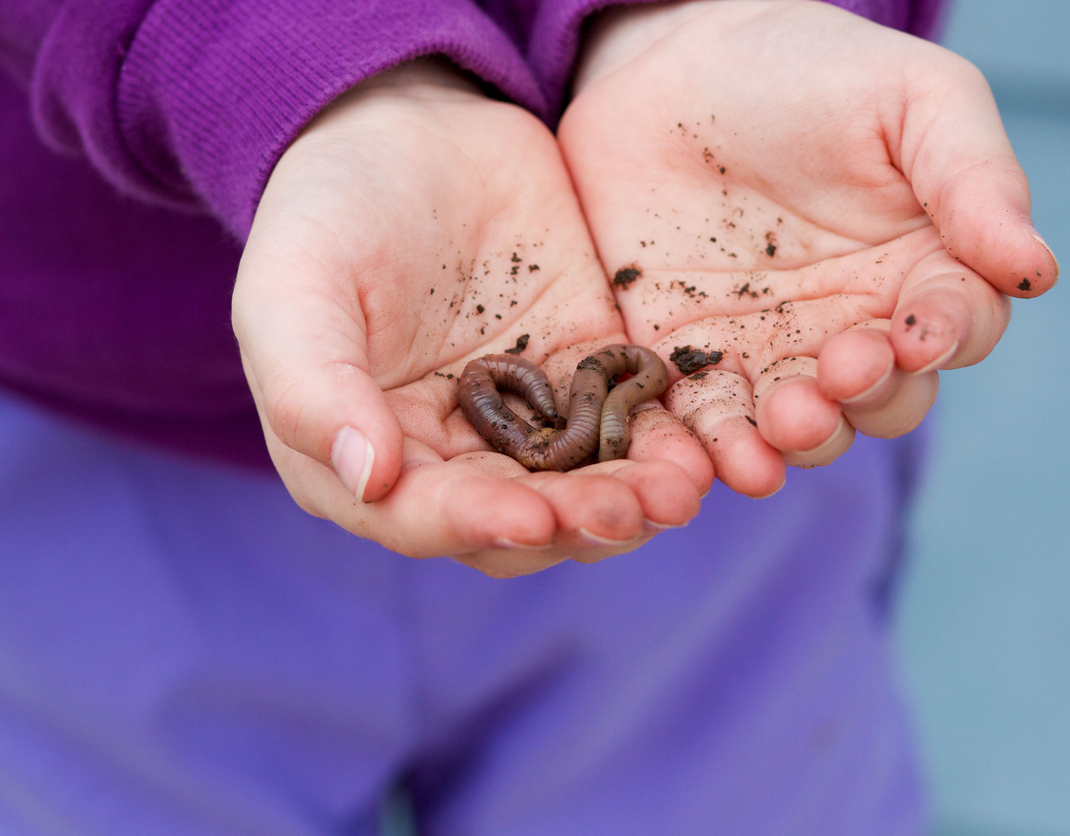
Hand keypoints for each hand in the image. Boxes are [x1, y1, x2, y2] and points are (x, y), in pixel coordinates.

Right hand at [233, 61, 709, 576]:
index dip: (476, 525)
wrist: (416, 130)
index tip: (531, 518)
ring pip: (587, 488)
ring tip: (680, 490)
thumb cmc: (332, 208)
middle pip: (522, 521)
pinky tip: (701, 449)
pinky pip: (634, 427)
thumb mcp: (295, 284)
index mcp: (373, 456)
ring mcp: (532, 422)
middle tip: (631, 511)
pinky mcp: (591, 378)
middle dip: (577, 523)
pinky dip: (667, 444)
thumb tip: (367, 478)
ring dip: (634, 500)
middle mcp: (455, 459)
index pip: (423, 518)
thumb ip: (311, 384)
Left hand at [559, 0, 1058, 496]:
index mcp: (919, 269)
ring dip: (803, 437)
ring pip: (804, 426)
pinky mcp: (690, 361)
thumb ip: (974, 177)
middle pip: (885, 396)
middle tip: (843, 375)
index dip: (947, 335)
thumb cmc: (811, 72)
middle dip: (872, 397)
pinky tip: (724, 457)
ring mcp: (770, 351)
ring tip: (788, 423)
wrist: (677, 64)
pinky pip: (711, 422)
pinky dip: (720, 450)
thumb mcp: (911, 98)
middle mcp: (852, 326)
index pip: (957, 325)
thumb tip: (1036, 269)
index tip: (922, 332)